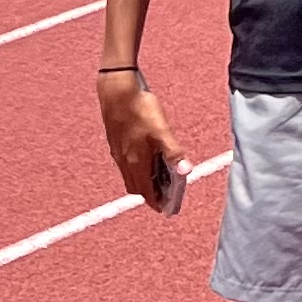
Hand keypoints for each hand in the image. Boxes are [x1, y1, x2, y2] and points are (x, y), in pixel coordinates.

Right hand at [99, 72, 187, 212]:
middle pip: (137, 186)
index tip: (165, 209)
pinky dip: (137, 170)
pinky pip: (126, 165)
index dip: (156, 201)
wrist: (116, 91)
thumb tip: (186, 171)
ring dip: (144, 182)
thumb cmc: (140, 109)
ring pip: (130, 176)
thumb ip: (173, 151)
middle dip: (151, 194)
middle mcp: (124, 160)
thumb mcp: (161, 130)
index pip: (145, 191)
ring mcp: (117, 152)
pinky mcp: (115, 142)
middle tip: (166, 196)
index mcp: (136, 161)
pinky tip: (147, 160)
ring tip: (160, 180)